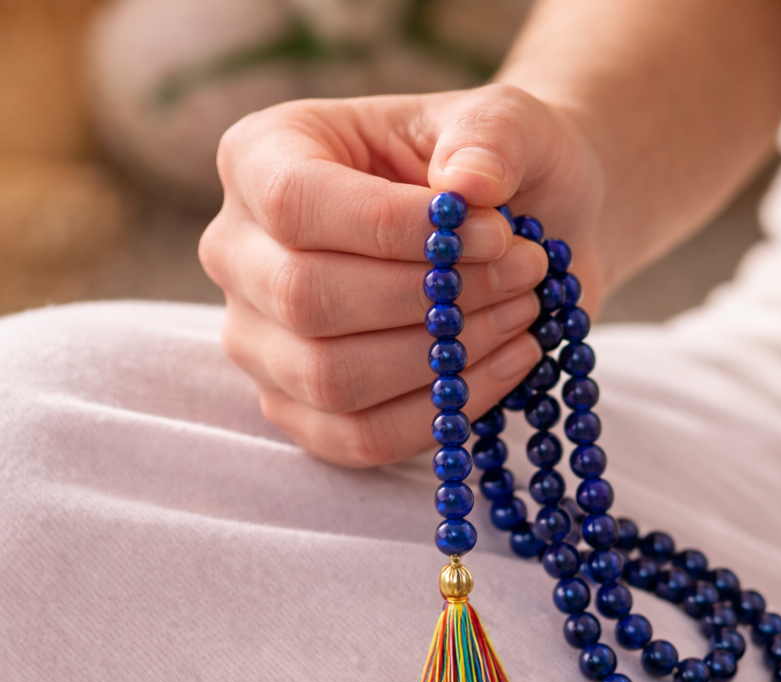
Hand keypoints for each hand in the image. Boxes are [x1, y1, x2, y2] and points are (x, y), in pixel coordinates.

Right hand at [199, 84, 604, 466]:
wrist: (514, 231)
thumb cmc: (493, 169)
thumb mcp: (505, 124)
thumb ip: (491, 137)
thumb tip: (470, 185)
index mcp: (263, 159)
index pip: (296, 204)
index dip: (395, 230)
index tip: (495, 233)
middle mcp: (241, 255)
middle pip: (306, 300)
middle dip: (433, 300)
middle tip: (522, 277)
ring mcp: (262, 344)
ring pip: (331, 380)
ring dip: (444, 358)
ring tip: (521, 315)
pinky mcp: (303, 411)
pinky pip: (360, 440)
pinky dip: (444, 414)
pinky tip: (509, 366)